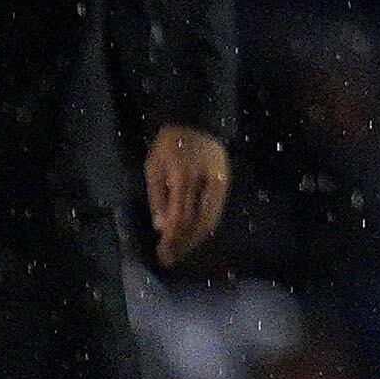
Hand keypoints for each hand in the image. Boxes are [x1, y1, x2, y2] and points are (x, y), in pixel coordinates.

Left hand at [145, 124, 231, 265]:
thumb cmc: (168, 144)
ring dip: (194, 239)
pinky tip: (196, 235)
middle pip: (194, 223)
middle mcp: (204, 183)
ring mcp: (218, 183)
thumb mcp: (153, 167)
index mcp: (182, 179)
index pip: (178, 218)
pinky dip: (206, 226)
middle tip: (171, 259)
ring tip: (182, 251)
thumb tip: (161, 227)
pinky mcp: (225, 182)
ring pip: (209, 220)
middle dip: (182, 244)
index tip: (162, 254)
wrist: (196, 120)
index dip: (170, 240)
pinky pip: (217, 210)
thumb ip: (157, 197)